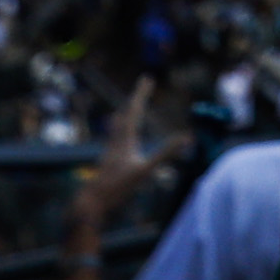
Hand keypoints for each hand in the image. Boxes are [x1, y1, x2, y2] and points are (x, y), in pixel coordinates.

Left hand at [69, 91, 161, 236]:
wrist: (92, 201)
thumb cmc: (118, 186)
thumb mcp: (145, 170)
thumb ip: (165, 154)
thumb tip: (187, 138)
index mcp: (125, 138)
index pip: (134, 110)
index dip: (141, 93)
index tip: (148, 78)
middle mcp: (116, 140)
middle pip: (126, 113)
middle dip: (137, 98)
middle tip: (144, 85)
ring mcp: (111, 150)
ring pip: (118, 125)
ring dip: (128, 112)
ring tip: (130, 107)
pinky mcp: (108, 160)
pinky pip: (116, 137)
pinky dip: (122, 129)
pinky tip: (120, 136)